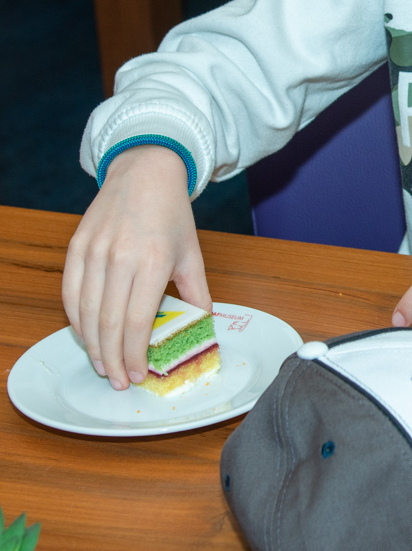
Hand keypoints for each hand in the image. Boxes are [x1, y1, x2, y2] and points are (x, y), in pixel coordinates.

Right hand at [61, 145, 210, 389]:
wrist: (145, 170)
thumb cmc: (171, 213)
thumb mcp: (191, 252)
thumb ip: (196, 293)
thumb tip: (203, 326)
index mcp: (153, 260)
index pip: (136, 322)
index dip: (134, 355)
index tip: (139, 375)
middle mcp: (120, 256)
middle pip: (108, 323)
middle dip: (112, 360)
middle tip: (119, 380)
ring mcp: (95, 249)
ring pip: (85, 312)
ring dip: (92, 345)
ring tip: (103, 364)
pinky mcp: (77, 244)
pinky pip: (69, 291)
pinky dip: (75, 318)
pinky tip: (87, 333)